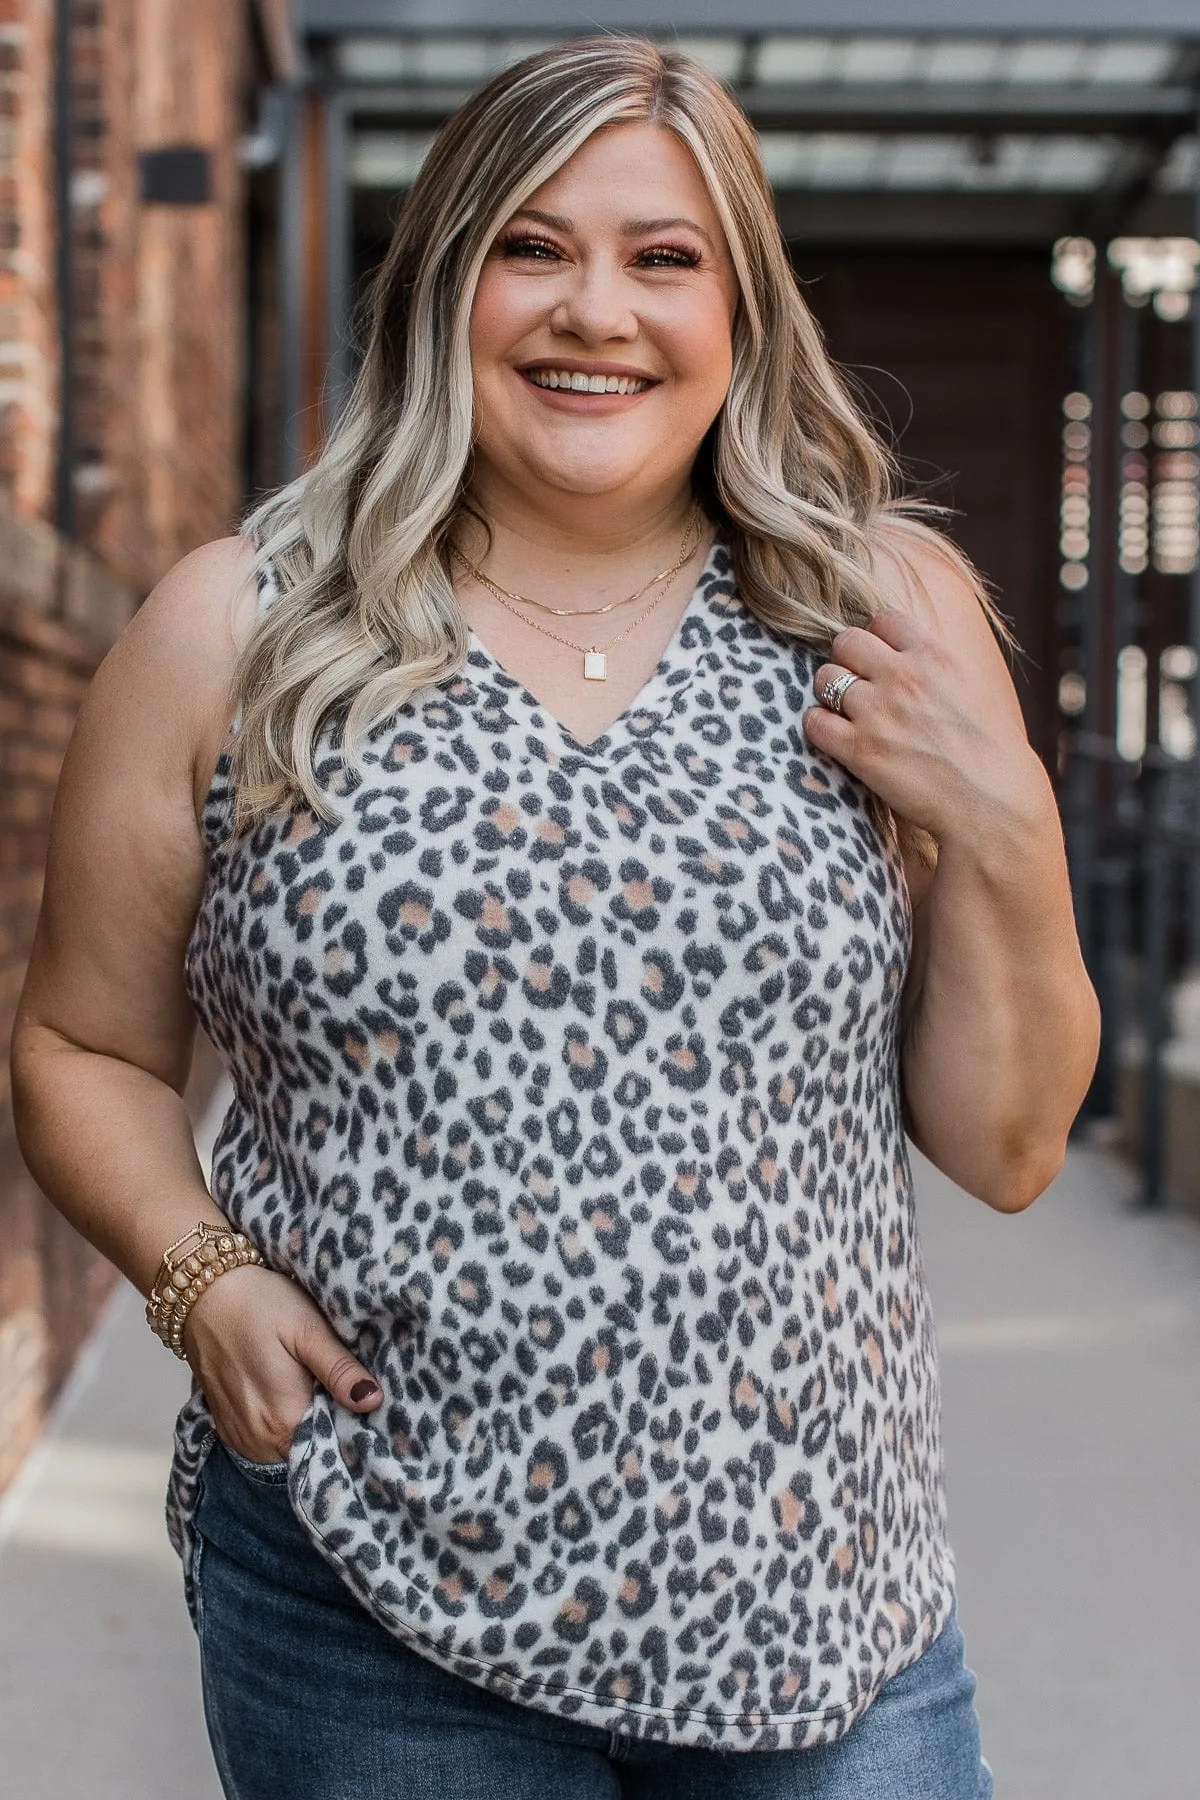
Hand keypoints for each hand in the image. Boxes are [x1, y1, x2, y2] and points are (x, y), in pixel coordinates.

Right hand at [181, 1262, 382, 1462]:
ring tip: (320, 1394)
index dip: (353, 1432)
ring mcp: (240, 1436)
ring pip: (287, 1450)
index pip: (331, 1448)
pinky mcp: (227, 1426)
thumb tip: (373, 1401)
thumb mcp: (308, 1329)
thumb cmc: (261, 1304)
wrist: (205, 1293)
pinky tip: (292, 1398)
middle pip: (309, 1450)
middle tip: (347, 1396)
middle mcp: (258, 1439)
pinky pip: (264, 1445)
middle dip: (332, 1430)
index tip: (367, 1411)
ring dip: (306, 1430)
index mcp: (284, 1419)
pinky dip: (282, 1429)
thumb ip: (339, 1369)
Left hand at [802, 608, 1048, 847]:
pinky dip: (819, 727)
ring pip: (824, 679)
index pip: (883, 619)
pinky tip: (837, 739)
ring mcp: (878, 713)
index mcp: (934, 656)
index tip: (882, 662)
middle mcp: (903, 677)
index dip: (878, 640)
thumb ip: (936, 666)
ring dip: (830, 695)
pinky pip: (814, 722)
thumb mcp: (972, 688)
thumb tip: (910, 655)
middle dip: (847, 661)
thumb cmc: (991, 751)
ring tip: (847, 715)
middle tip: (858, 686)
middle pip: (845, 642)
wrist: (993, 803)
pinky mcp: (860, 751)